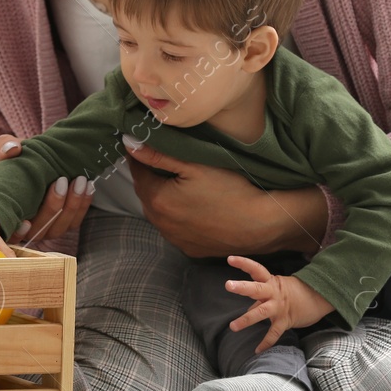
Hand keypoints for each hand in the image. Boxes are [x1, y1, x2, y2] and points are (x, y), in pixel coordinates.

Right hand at [0, 134, 93, 245]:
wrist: (34, 165)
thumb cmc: (15, 162)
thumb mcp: (6, 150)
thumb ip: (4, 147)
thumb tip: (12, 150)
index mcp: (7, 216)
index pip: (11, 233)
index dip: (19, 232)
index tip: (26, 221)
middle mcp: (26, 229)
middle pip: (41, 229)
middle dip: (54, 206)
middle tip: (62, 180)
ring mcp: (45, 229)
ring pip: (60, 226)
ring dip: (73, 205)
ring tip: (80, 181)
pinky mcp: (62, 224)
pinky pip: (74, 221)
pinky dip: (82, 205)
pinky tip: (88, 188)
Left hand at [123, 139, 327, 256]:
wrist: (261, 224)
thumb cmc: (230, 190)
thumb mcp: (194, 165)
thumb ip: (159, 154)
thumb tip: (129, 142)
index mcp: (157, 200)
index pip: (138, 173)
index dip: (139, 158)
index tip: (141, 145)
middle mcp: (161, 224)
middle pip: (147, 194)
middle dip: (150, 178)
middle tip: (160, 161)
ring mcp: (176, 239)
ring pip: (160, 213)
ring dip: (163, 199)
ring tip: (178, 184)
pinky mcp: (191, 249)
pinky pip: (176, 229)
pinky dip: (178, 217)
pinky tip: (193, 207)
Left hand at [223, 256, 335, 352]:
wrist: (319, 299)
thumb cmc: (294, 293)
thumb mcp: (277, 291)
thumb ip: (261, 300)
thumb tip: (248, 311)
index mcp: (271, 282)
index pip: (256, 269)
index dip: (244, 264)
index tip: (230, 259)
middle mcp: (274, 294)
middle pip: (257, 289)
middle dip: (242, 287)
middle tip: (228, 285)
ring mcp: (279, 308)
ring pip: (261, 312)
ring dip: (246, 319)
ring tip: (233, 327)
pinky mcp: (285, 321)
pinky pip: (274, 333)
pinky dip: (266, 342)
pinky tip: (257, 350)